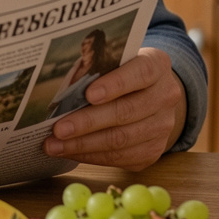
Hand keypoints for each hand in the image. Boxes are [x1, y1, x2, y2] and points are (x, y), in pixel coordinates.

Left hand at [42, 47, 186, 170]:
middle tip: (58, 129)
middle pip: (126, 111)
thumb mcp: (110, 61)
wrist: (149, 94)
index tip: (88, 94)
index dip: (115, 84)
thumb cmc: (118, 72)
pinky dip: (90, 155)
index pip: (140, 73)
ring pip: (121, 139)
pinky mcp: (153, 150)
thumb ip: (94, 68)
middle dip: (88, 122)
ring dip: (83, 144)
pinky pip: (120, 157)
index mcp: (156, 64)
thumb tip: (60, 90)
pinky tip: (68, 152)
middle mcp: (165, 95)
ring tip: (53, 145)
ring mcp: (163, 126)